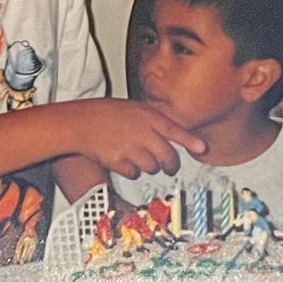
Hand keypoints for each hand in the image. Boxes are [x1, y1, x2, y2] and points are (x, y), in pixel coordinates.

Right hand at [67, 98, 204, 178]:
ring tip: (136, 154)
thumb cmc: (105, 113)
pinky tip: (124, 159)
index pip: (174, 129)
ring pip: (152, 167)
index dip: (190, 140)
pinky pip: (134, 173)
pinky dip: (131, 170)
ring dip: (149, 166)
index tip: (201, 148)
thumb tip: (172, 133)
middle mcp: (142, 132)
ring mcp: (130, 148)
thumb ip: (153, 120)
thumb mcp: (134, 108)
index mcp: (147, 116)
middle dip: (170, 164)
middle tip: (169, 166)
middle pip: (167, 156)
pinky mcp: (119, 162)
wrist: (80, 123)